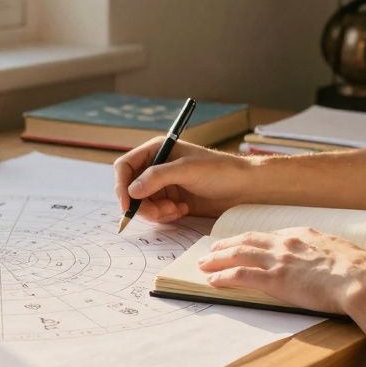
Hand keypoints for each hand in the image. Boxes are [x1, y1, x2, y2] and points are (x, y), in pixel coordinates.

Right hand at [113, 137, 255, 222]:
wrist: (244, 188)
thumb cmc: (220, 170)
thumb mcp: (187, 170)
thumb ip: (157, 177)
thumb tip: (132, 190)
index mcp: (157, 150)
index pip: (125, 167)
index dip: (121, 185)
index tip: (127, 204)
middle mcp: (156, 167)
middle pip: (130, 189)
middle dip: (142, 204)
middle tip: (160, 212)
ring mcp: (163, 185)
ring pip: (142, 204)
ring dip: (156, 212)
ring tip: (176, 210)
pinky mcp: (171, 201)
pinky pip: (156, 213)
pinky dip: (165, 216)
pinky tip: (183, 211)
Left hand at [197, 227, 365, 315]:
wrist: (364, 280)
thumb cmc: (361, 271)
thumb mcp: (342, 253)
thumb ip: (327, 253)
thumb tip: (328, 261)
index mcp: (304, 235)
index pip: (270, 236)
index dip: (252, 240)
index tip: (243, 243)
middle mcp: (287, 244)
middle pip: (248, 240)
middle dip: (227, 244)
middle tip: (212, 249)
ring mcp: (280, 261)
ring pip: (239, 255)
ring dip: (218, 259)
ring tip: (204, 263)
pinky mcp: (276, 281)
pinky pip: (242, 276)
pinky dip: (224, 276)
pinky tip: (213, 279)